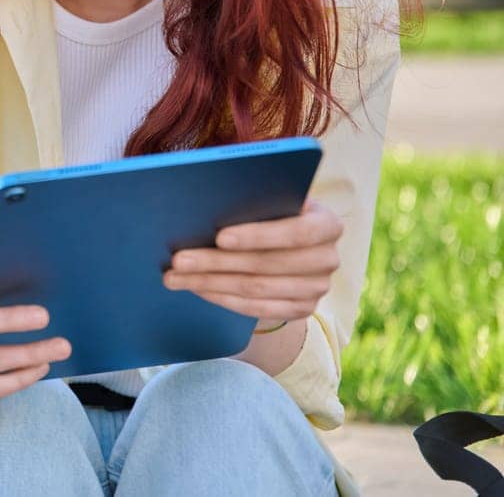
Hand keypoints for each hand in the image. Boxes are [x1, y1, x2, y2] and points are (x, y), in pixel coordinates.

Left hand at [164, 200, 341, 323]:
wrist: (292, 240)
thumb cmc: (274, 207)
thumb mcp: (272, 196)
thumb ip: (253, 195)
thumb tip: (207, 195)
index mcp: (328, 223)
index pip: (296, 233)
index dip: (258, 235)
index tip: (219, 237)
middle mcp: (329, 258)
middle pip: (267, 265)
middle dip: (216, 262)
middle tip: (178, 260)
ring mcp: (318, 288)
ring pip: (256, 289)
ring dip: (210, 283)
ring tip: (174, 277)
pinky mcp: (303, 309)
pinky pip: (257, 309)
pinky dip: (222, 298)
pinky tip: (197, 289)